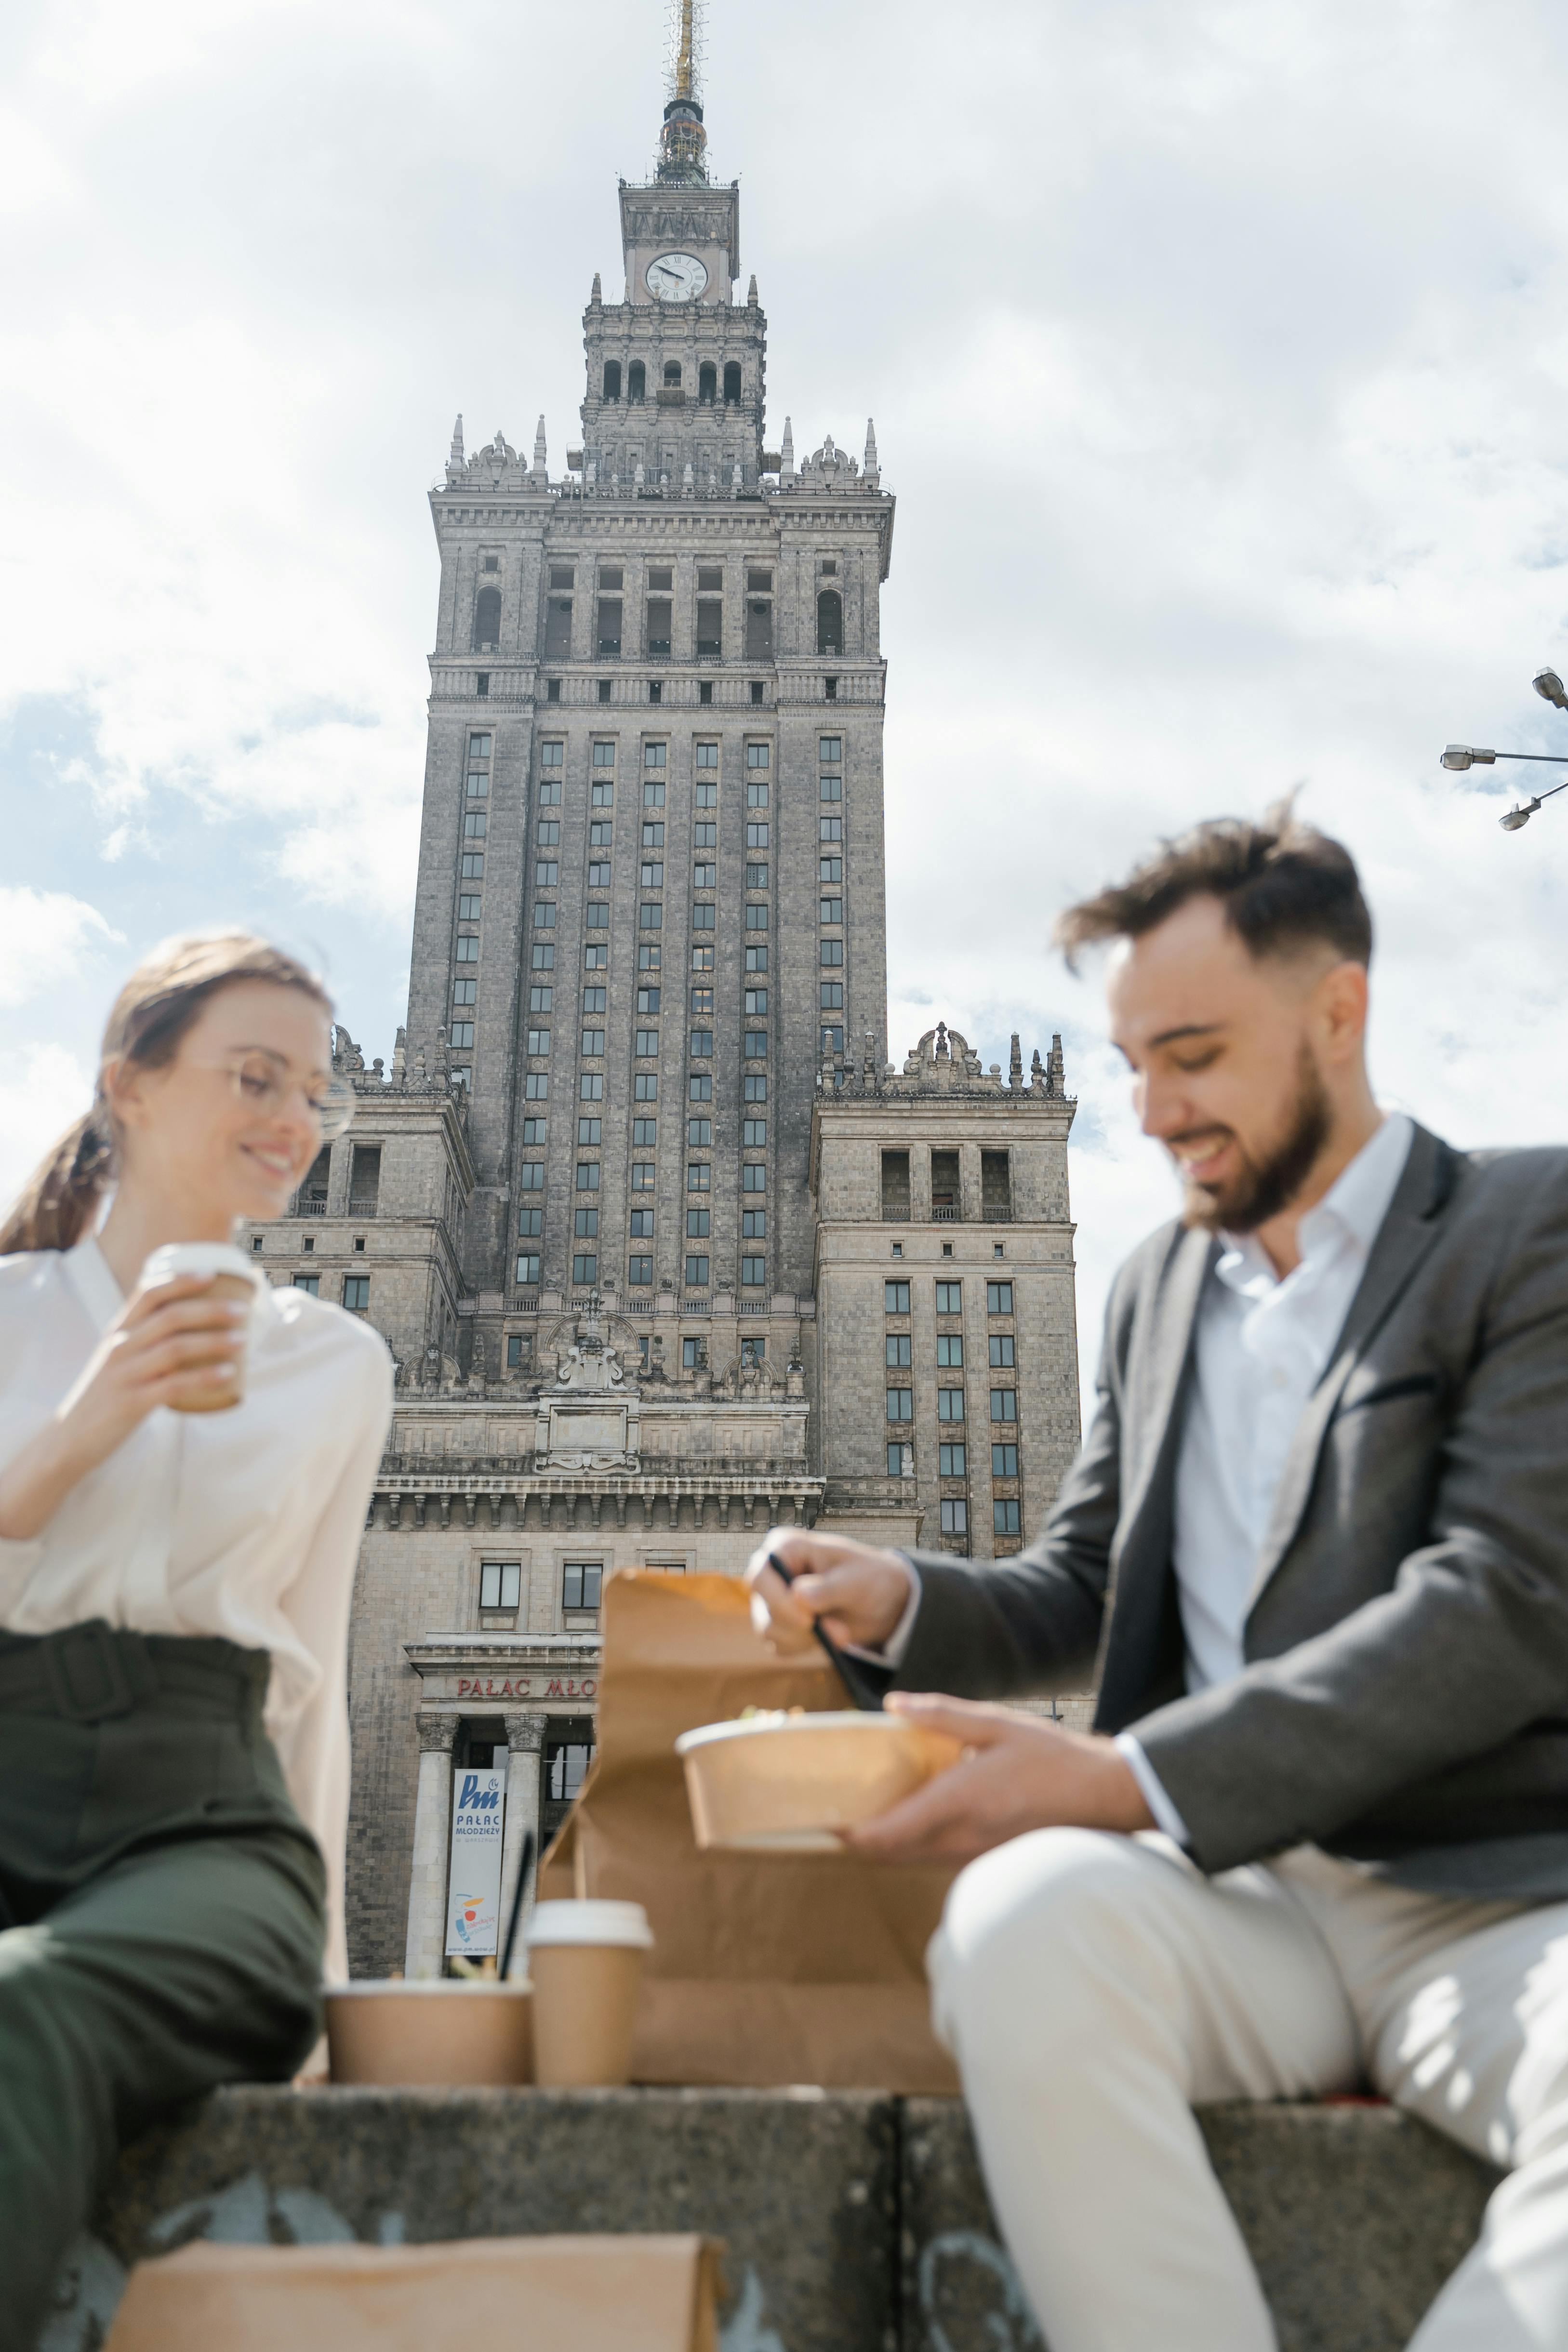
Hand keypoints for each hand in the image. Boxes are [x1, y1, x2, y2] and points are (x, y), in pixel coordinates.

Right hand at [0, 1275, 249, 1540]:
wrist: (70, 1437)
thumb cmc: (106, 1394)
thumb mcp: (119, 1358)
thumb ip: (145, 1339)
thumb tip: (191, 1325)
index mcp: (118, 1332)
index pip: (148, 1294)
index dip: (180, 1280)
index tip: (211, 1275)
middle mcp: (120, 1347)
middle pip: (170, 1317)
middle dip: (210, 1310)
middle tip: (242, 1311)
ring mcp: (125, 1374)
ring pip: (175, 1348)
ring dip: (214, 1341)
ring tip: (243, 1340)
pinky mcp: (132, 1403)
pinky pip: (174, 1385)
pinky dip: (204, 1377)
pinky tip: (228, 1374)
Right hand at [745, 1528, 913, 1655]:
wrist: (879, 1600)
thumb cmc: (867, 1578)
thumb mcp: (855, 1581)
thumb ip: (827, 1589)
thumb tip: (797, 1596)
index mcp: (786, 1547)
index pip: (761, 1576)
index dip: (778, 1601)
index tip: (808, 1622)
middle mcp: (772, 1572)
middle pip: (765, 1608)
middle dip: (803, 1627)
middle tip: (841, 1635)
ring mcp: (771, 1600)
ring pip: (770, 1631)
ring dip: (808, 1639)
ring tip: (841, 1632)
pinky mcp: (778, 1625)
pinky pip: (780, 1646)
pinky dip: (806, 1647)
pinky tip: (827, 1636)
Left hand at [844, 1693, 1153, 1862]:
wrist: (1102, 1796)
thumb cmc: (1052, 1757)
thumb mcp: (996, 1723)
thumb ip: (941, 1715)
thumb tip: (892, 1706)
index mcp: (958, 1803)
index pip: (885, 1835)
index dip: (847, 1832)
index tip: (820, 1815)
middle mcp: (959, 1838)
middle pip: (888, 1854)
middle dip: (854, 1838)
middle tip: (830, 1808)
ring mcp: (972, 1853)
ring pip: (909, 1859)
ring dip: (880, 1842)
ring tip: (860, 1806)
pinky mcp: (983, 1855)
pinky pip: (931, 1856)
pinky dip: (907, 1842)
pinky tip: (907, 1811)